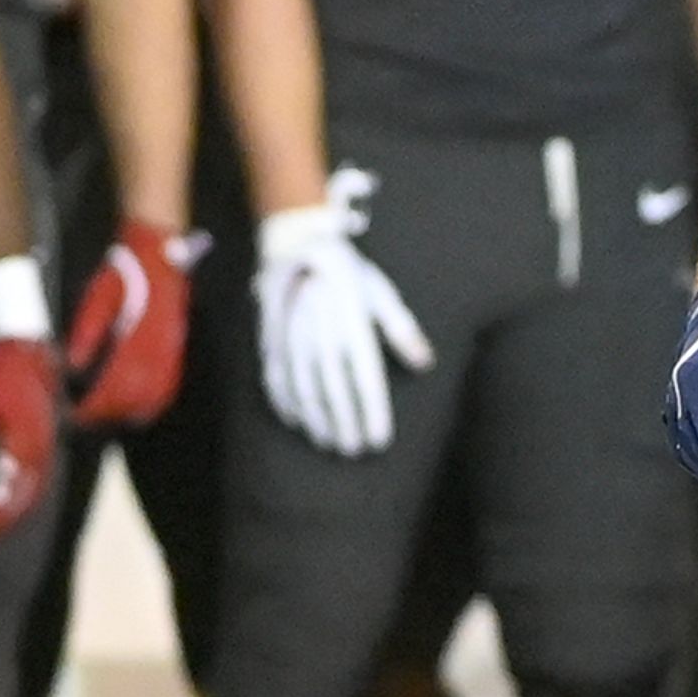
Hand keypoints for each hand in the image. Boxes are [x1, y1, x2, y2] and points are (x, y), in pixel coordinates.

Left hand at [0, 335, 59, 545]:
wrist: (24, 350)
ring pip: (34, 491)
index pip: (16, 495)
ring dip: (11, 510)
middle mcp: (42, 450)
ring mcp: (46, 446)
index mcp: (28, 445)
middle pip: (27, 499)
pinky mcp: (43, 441)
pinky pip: (35, 478)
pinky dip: (18, 494)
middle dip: (3, 520)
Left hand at [67, 218, 196, 428]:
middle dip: (108, 414)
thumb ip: (85, 335)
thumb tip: (72, 368)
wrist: (158, 252)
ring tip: (107, 414)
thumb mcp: (96, 299)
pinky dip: (149, 403)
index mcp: (136, 339)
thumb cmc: (124, 274)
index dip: (93, 407)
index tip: (75, 413)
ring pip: (153, 399)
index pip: (113, 388)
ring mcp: (170, 352)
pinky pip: (166, 388)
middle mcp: (157, 351)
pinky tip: (134, 404)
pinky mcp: (175, 350)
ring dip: (129, 413)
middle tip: (86, 417)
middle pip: (133, 401)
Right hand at [255, 173, 430, 454]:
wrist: (296, 245)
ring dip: (317, 420)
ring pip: (303, 388)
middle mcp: (319, 330)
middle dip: (345, 423)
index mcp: (351, 320)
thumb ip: (402, 329)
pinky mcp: (270, 339)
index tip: (380, 441)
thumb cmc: (349, 275)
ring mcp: (291, 336)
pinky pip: (276, 378)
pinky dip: (287, 404)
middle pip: (333, 389)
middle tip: (356, 451)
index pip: (364, 377)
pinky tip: (300, 423)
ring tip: (330, 443)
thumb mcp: (381, 293)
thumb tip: (426, 364)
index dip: (372, 412)